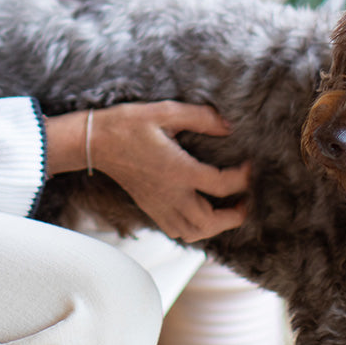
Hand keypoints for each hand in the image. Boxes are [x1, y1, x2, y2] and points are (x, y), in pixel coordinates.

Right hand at [47, 102, 247, 242]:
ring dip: (216, 226)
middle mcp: (171, 194)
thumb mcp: (164, 112)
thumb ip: (200, 117)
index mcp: (179, 170)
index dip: (244, 178)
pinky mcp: (151, 208)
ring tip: (227, 209)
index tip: (250, 166)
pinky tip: (200, 212)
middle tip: (246, 199)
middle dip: (235, 214)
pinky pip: (177, 231)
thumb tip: (228, 126)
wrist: (94, 142)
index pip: (222, 185)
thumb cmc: (127, 124)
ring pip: (194, 232)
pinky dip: (194, 229)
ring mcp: (159, 205)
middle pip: (211, 221)